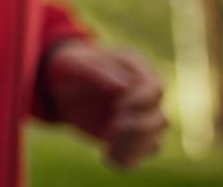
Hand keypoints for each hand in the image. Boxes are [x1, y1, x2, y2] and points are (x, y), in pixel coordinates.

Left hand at [42, 40, 166, 167]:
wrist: (62, 85)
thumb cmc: (71, 68)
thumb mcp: (75, 64)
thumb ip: (97, 71)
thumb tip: (123, 86)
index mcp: (138, 71)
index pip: (155, 89)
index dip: (140, 101)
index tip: (117, 106)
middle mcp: (146, 97)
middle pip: (159, 119)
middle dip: (138, 128)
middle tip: (112, 128)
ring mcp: (141, 119)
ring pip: (154, 141)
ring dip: (133, 147)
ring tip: (108, 146)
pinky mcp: (132, 138)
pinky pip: (139, 155)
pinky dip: (128, 158)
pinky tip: (108, 157)